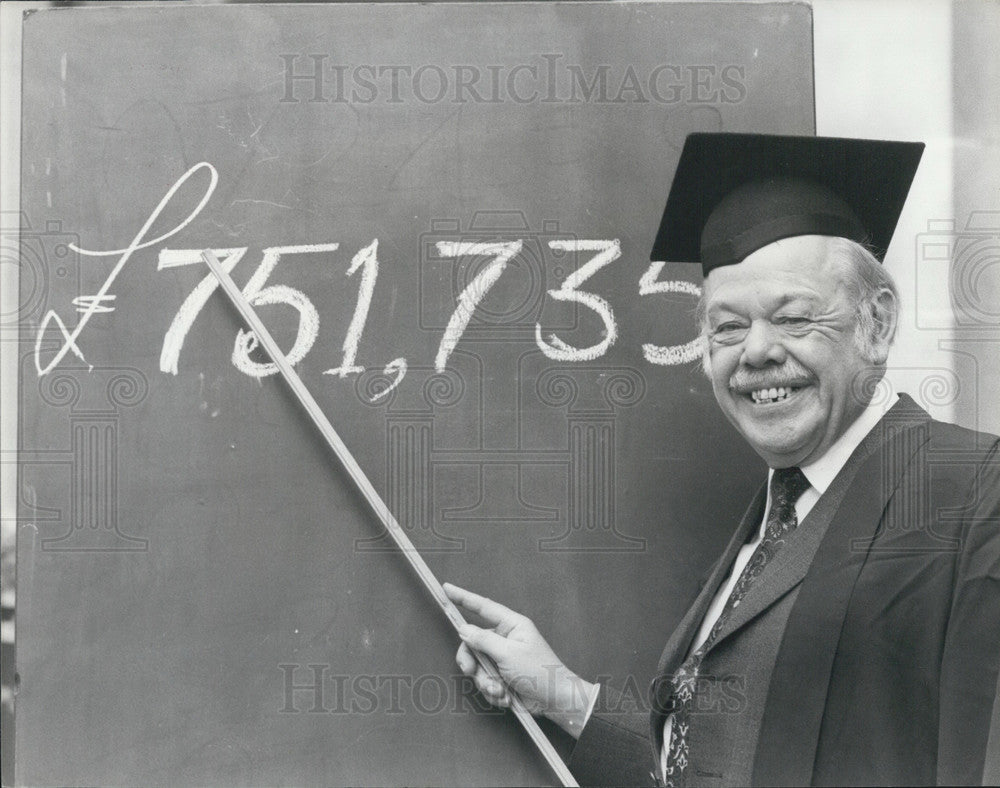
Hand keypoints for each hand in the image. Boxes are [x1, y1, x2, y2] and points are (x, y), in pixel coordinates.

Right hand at [444, 582, 595, 737]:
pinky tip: (507, 697)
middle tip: (471, 672)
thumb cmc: (540, 672)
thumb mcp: (509, 654)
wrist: (555, 702)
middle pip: (473, 643)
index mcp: (511, 625)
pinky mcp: (502, 677)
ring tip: (500, 691)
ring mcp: (503, 659)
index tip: (446, 588)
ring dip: (486, 682)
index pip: (483, 607)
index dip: (463, 597)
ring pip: (477, 666)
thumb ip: (483, 640)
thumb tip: (464, 629)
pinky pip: (485, 682)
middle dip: (471, 662)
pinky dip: (493, 692)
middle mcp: (505, 640)